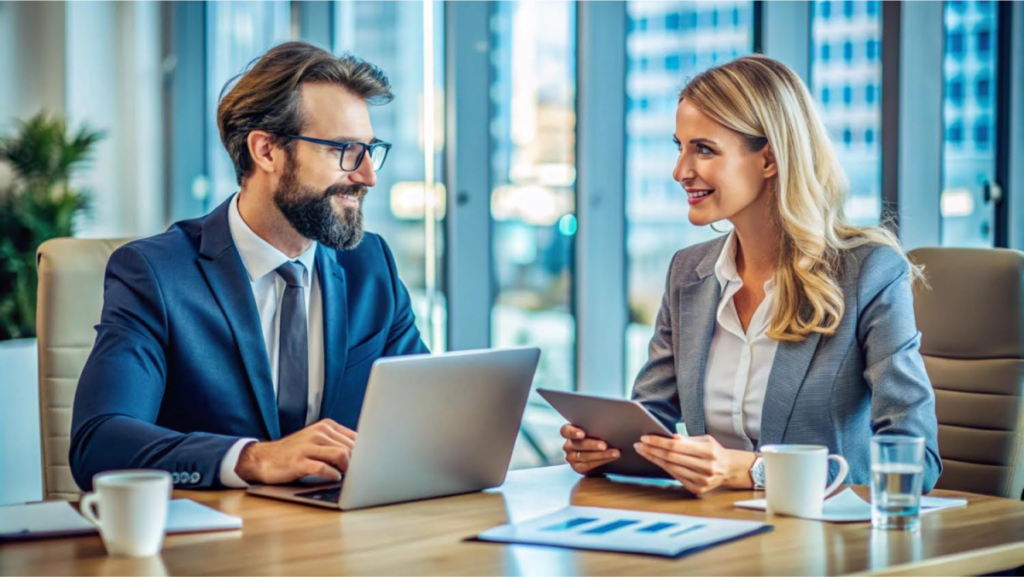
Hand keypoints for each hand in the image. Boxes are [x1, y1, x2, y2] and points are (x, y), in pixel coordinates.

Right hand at [235, 419, 355, 484]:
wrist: (264, 458)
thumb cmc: (295, 453)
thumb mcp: (318, 442)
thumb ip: (338, 444)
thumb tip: (365, 456)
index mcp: (327, 426)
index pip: (356, 438)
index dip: (365, 453)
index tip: (368, 464)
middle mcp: (319, 433)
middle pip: (351, 448)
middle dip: (358, 463)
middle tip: (359, 475)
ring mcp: (308, 446)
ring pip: (341, 455)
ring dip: (348, 469)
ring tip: (346, 476)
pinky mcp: (299, 461)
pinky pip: (323, 468)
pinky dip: (332, 475)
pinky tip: (334, 478)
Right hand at [560, 424, 620, 474]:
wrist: (597, 452)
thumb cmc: (596, 436)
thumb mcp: (593, 429)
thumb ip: (595, 426)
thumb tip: (609, 421)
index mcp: (569, 433)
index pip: (565, 431)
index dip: (573, 432)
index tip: (583, 434)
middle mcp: (568, 445)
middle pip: (578, 444)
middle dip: (592, 445)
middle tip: (604, 445)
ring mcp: (571, 457)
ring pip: (584, 456)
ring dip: (601, 455)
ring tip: (615, 453)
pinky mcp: (577, 467)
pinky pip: (588, 465)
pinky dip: (601, 461)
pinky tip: (610, 458)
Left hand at [634, 434, 755, 494]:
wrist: (729, 469)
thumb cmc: (714, 451)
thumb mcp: (705, 440)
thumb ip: (687, 440)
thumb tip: (670, 437)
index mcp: (708, 452)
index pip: (676, 446)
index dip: (658, 442)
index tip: (644, 438)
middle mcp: (706, 467)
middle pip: (671, 458)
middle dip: (652, 450)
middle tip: (638, 444)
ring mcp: (702, 480)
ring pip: (671, 468)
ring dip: (654, 459)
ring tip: (643, 451)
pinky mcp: (698, 489)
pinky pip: (676, 477)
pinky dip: (664, 468)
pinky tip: (655, 460)